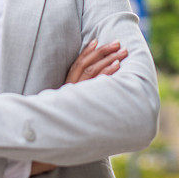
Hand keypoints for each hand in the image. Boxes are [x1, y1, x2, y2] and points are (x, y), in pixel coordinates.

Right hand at [27, 40, 127, 174]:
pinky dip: (108, 72)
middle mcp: (72, 87)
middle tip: (118, 43)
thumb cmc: (67, 119)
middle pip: (88, 64)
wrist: (56, 136)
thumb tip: (92, 79)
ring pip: (94, 71)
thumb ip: (77, 90)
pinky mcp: (86, 101)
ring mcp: (79, 93)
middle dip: (104, 52)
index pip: (77, 63)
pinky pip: (98, 83)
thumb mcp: (68, 101)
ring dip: (109, 59)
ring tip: (122, 52)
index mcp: (67, 84)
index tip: (97, 40)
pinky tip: (117, 66)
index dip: (87, 51)